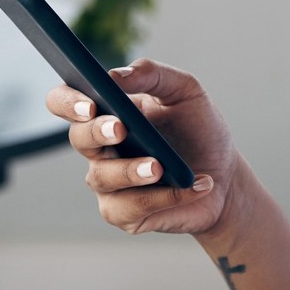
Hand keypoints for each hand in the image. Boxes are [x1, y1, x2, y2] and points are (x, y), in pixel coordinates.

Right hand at [43, 58, 237, 235]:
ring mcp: (108, 183)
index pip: (65, 101)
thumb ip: (152, 75)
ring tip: (160, 166)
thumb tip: (115, 75)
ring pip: (102, 177)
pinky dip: (164, 197)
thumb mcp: (185, 93)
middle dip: (98, 132)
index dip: (68, 102)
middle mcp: (99, 148)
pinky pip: (131, 208)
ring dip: (131, 170)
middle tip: (122, 129)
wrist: (224, 176)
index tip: (90, 104)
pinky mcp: (123, 214)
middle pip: (79, 138)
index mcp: (106, 112)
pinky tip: (192, 186)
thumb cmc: (198, 131)